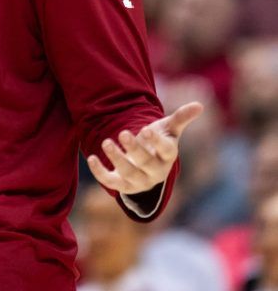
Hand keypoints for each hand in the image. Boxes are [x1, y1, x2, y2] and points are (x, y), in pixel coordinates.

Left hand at [87, 101, 202, 195]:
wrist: (146, 163)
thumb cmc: (157, 142)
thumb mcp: (168, 129)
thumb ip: (181, 117)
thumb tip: (199, 105)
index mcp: (168, 156)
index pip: (166, 151)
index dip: (157, 142)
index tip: (146, 130)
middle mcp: (156, 171)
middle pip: (146, 162)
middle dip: (134, 149)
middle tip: (123, 133)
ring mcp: (139, 181)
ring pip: (129, 173)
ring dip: (116, 159)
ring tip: (106, 142)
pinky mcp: (123, 186)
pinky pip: (111, 183)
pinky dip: (100, 173)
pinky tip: (91, 158)